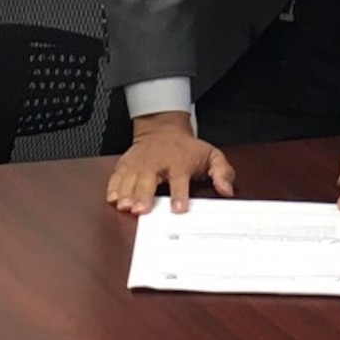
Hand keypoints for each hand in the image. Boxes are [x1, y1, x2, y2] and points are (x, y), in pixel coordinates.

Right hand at [105, 111, 235, 213]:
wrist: (163, 129)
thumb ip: (222, 172)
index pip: (179, 180)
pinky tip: (112, 198)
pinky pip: (117, 176)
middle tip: (141, 210)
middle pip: (148, 181)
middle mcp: (157, 163)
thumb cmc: (187, 148)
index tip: (178, 208)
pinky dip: (113, 186)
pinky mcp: (126, 164)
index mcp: (179, 163)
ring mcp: (139, 164)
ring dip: (127, 193)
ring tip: (125, 206)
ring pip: (130, 179)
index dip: (179, 194)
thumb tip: (227, 190)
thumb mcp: (210, 155)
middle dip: (144, 195)